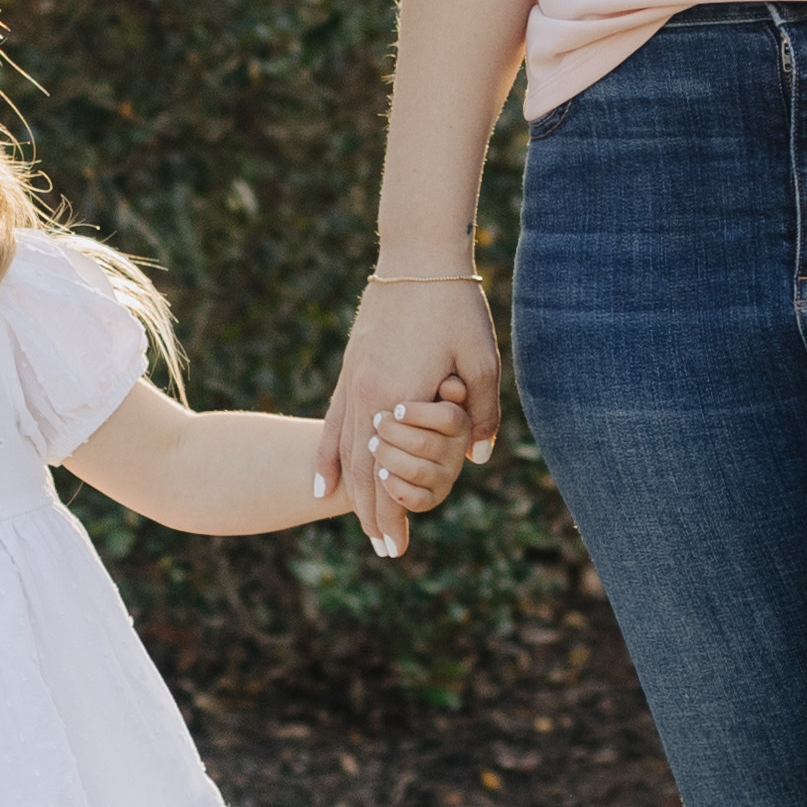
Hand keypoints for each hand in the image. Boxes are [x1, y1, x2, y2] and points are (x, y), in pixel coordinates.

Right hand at [324, 275, 504, 560]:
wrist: (417, 256)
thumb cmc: (456, 307)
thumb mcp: (481, 361)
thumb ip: (483, 412)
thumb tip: (479, 458)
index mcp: (402, 400)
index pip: (391, 474)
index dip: (393, 515)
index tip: (397, 548)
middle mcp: (369, 398)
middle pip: (364, 470)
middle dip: (373, 514)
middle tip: (384, 550)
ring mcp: (354, 384)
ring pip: (346, 450)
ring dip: (351, 491)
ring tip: (357, 522)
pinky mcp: (351, 370)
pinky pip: (332, 423)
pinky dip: (328, 455)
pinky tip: (323, 481)